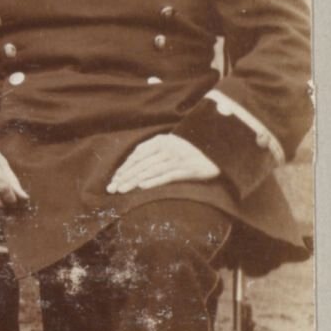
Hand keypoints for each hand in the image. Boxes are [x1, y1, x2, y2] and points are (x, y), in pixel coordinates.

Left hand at [105, 133, 220, 199]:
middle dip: (124, 177)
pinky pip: (167, 175)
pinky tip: (142, 186)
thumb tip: (134, 164)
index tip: (114, 179)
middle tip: (111, 189)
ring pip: (151, 170)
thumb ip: (154, 151)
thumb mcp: (171, 144)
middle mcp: (167, 148)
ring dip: (134, 180)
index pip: (137, 155)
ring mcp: (178, 158)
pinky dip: (154, 180)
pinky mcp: (189, 169)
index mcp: (160, 141)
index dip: (124, 168)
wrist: (219, 146)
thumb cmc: (192, 147)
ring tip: (122, 189)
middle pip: (141, 164)